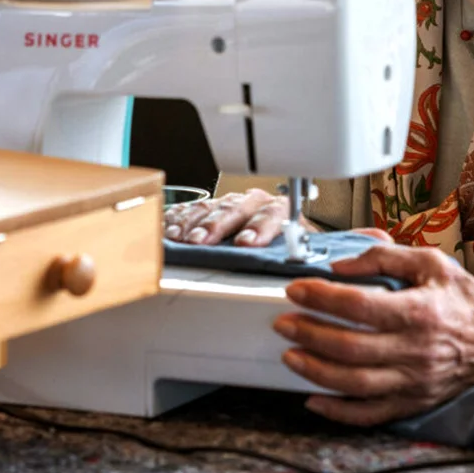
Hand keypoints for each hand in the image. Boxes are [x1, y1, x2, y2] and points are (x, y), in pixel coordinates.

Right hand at [164, 188, 291, 246]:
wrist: (282, 231)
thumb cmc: (288, 243)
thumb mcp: (300, 249)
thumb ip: (298, 256)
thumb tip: (303, 271)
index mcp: (280, 209)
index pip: (271, 213)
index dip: (259, 227)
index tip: (246, 243)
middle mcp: (254, 202)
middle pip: (234, 208)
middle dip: (216, 225)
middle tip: (201, 241)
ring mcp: (230, 203)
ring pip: (210, 207)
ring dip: (193, 223)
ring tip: (181, 238)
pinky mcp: (211, 208)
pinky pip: (192, 208)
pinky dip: (179, 218)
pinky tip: (170, 229)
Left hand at [272, 243, 473, 425]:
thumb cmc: (465, 298)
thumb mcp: (430, 262)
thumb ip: (385, 257)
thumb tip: (340, 264)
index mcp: (419, 311)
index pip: (358, 305)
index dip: (321, 297)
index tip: (296, 289)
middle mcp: (416, 350)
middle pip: (350, 347)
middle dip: (309, 334)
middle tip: (284, 323)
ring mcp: (414, 381)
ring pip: (355, 384)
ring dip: (316, 371)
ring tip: (290, 356)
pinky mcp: (414, 402)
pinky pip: (371, 415)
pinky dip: (339, 412)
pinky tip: (314, 400)